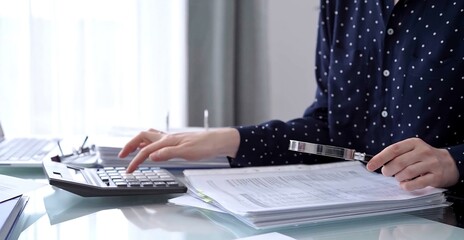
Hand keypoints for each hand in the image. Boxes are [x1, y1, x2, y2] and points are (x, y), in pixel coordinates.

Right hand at [118, 128, 239, 172]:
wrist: (218, 141)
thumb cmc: (205, 146)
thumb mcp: (187, 152)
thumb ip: (168, 154)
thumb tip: (150, 157)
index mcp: (167, 141)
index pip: (146, 151)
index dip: (135, 161)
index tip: (128, 171)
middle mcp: (167, 137)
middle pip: (142, 137)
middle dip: (130, 145)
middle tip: (122, 156)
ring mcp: (171, 138)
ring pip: (149, 136)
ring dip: (138, 142)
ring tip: (131, 150)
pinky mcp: (176, 141)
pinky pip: (157, 139)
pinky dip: (149, 142)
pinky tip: (151, 148)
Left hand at [366, 138, 458, 190]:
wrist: (449, 163)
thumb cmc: (423, 157)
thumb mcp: (411, 150)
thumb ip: (396, 155)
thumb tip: (376, 163)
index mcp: (414, 143)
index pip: (393, 149)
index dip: (379, 158)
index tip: (370, 166)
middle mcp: (423, 152)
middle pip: (399, 162)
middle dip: (388, 170)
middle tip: (386, 173)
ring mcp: (431, 164)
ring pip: (407, 173)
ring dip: (398, 178)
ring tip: (398, 178)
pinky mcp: (436, 176)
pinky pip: (417, 183)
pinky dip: (407, 186)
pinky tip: (405, 185)